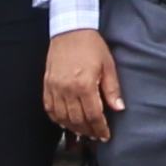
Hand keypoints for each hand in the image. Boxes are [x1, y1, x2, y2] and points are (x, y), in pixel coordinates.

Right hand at [44, 29, 123, 145]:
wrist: (70, 29)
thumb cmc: (91, 45)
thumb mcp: (108, 65)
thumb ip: (112, 89)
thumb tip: (118, 107)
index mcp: (85, 84)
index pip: (93, 115)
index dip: (100, 128)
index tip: (105, 135)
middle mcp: (67, 89)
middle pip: (77, 120)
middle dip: (88, 131)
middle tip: (95, 136)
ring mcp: (55, 87)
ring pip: (62, 118)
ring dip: (73, 128)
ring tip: (83, 131)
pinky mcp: (47, 84)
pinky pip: (49, 109)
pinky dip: (57, 119)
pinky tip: (65, 122)